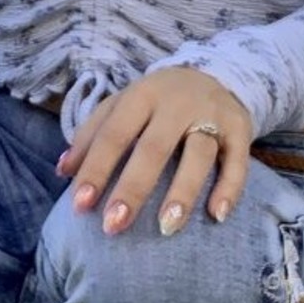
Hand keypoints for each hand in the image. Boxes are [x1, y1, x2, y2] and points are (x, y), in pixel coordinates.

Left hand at [56, 67, 252, 236]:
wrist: (214, 74)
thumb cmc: (156, 102)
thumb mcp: (122, 107)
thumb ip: (91, 135)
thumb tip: (63, 172)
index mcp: (141, 96)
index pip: (114, 134)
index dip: (96, 169)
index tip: (80, 206)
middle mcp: (177, 103)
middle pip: (153, 148)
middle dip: (133, 188)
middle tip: (114, 225)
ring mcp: (211, 115)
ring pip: (198, 154)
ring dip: (182, 191)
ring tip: (167, 227)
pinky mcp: (240, 129)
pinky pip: (238, 161)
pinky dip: (229, 188)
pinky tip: (216, 215)